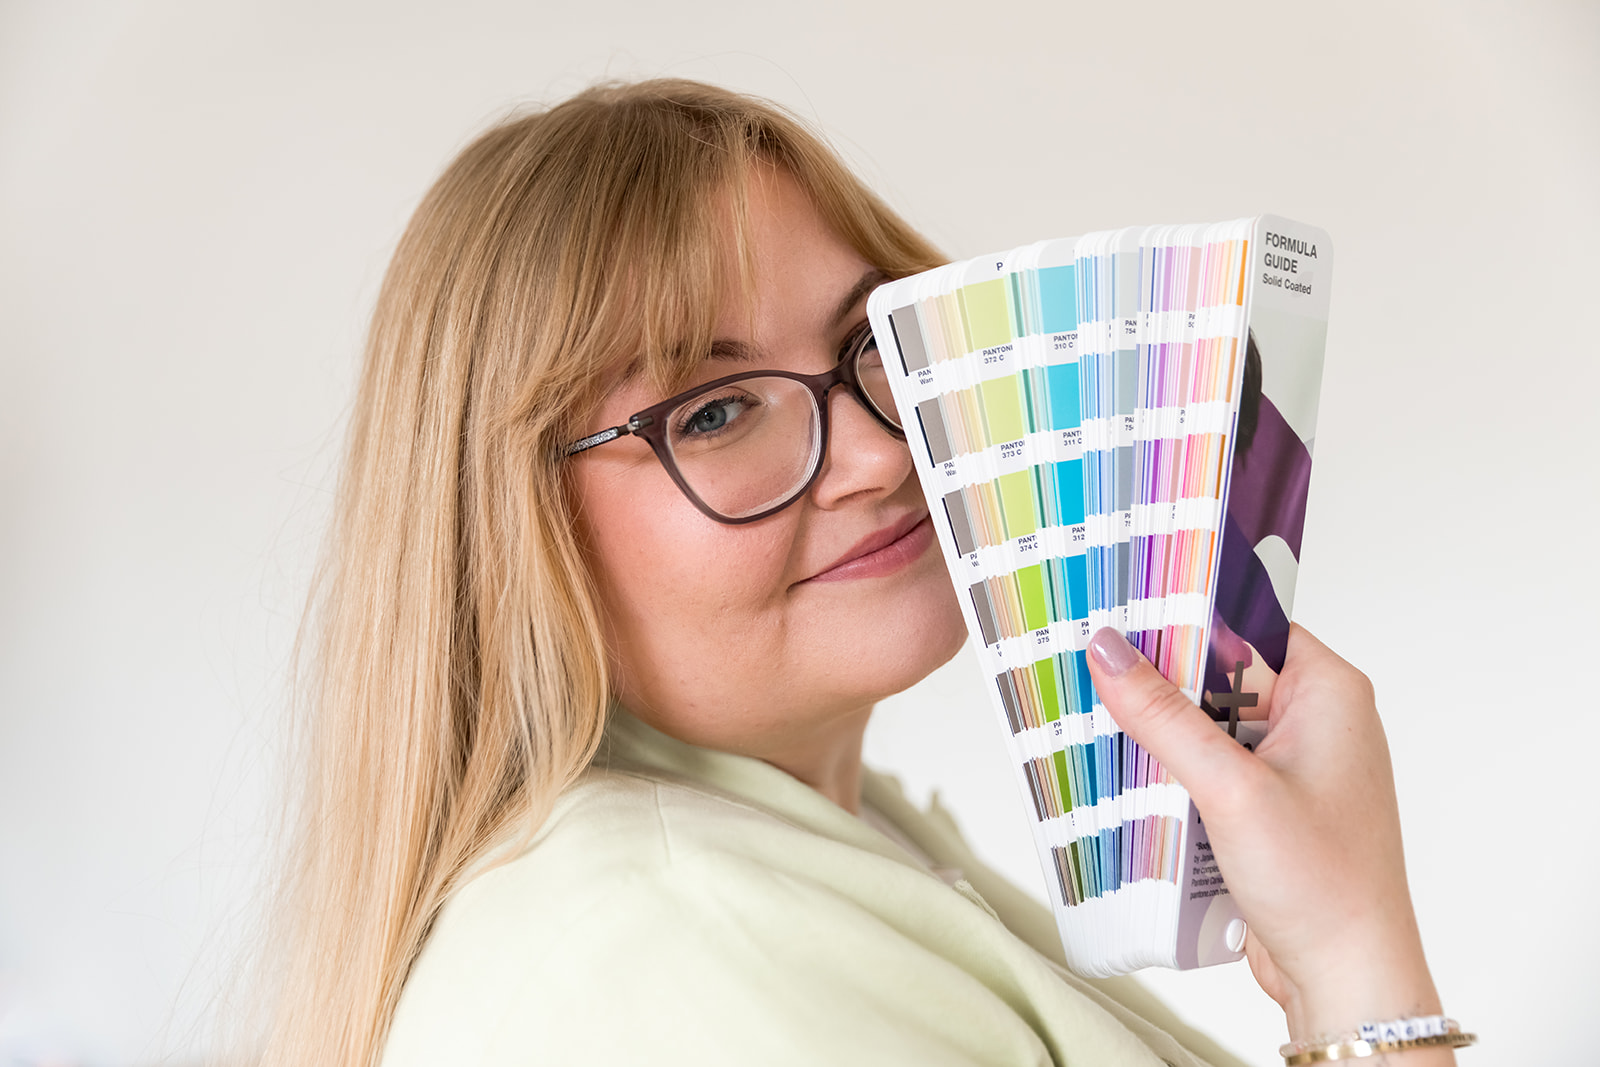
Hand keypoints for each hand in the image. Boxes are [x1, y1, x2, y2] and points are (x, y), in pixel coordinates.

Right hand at [1086, 624, 1446, 1051]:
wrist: (1347, 980)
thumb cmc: (1321, 885)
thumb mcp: (1230, 789)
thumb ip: (1164, 717)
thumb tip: (1110, 651)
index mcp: (1329, 692)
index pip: (1244, 626)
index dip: (1182, 619)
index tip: (1119, 613)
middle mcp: (1317, 719)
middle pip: (1219, 674)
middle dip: (1160, 679)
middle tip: (1092, 666)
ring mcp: (1293, 765)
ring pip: (1209, 723)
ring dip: (1160, 730)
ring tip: (1094, 715)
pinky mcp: (1270, 805)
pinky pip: (1210, 767)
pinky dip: (1171, 769)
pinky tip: (1125, 773)